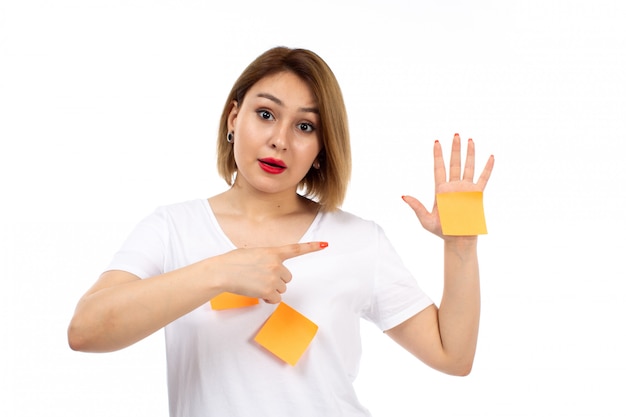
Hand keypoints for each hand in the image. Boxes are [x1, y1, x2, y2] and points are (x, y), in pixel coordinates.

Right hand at [213, 242, 327, 303]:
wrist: (223, 272)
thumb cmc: (233, 262)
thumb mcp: (253, 253)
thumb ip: (265, 258)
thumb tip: (268, 269)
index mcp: (273, 252)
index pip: (296, 249)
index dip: (312, 247)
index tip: (325, 245)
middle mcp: (276, 264)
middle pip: (288, 277)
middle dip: (277, 280)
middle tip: (261, 278)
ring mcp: (273, 277)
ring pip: (282, 288)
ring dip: (272, 289)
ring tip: (256, 284)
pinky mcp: (269, 290)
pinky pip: (276, 299)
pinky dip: (268, 299)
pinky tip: (257, 293)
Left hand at [402, 134, 493, 239]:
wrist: (457, 240)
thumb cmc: (441, 231)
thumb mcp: (425, 220)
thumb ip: (416, 206)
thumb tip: (404, 196)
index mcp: (440, 190)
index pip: (438, 168)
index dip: (437, 155)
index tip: (436, 142)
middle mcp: (453, 187)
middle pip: (454, 163)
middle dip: (454, 149)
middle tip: (455, 134)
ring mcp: (466, 189)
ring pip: (468, 167)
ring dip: (469, 154)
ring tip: (470, 140)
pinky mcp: (477, 195)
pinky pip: (483, 179)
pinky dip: (487, 168)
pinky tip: (490, 157)